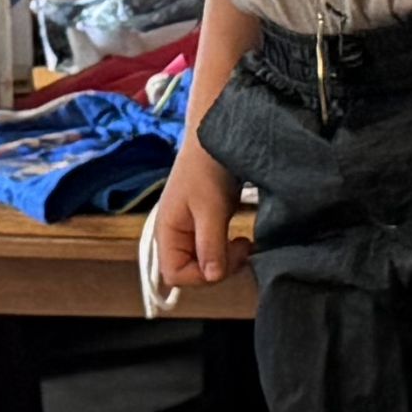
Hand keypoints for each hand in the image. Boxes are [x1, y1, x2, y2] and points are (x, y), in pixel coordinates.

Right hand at [146, 136, 238, 292]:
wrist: (216, 135)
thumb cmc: (207, 166)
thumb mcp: (211, 207)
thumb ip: (210, 244)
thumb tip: (212, 277)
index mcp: (167, 233)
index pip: (176, 275)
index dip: (202, 276)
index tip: (228, 258)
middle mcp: (174, 236)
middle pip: (192, 273)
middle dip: (219, 267)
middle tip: (243, 247)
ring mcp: (189, 231)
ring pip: (205, 264)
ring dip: (227, 259)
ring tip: (244, 242)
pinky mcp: (205, 225)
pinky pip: (214, 250)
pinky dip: (229, 249)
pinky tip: (241, 237)